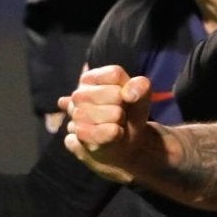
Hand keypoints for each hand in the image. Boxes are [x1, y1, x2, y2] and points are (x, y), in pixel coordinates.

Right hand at [63, 64, 158, 183]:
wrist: (123, 142)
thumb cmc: (129, 112)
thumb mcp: (140, 95)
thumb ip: (140, 86)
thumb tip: (129, 94)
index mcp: (91, 78)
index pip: (115, 74)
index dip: (128, 87)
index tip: (126, 96)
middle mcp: (79, 94)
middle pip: (116, 94)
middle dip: (125, 105)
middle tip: (120, 113)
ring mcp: (77, 114)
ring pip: (114, 113)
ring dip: (122, 121)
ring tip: (116, 123)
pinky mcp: (80, 134)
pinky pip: (108, 131)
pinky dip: (116, 134)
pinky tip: (113, 133)